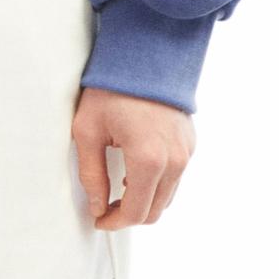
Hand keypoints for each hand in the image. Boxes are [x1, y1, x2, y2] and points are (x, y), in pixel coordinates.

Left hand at [73, 85, 193, 226]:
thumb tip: (97, 206)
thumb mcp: (88, 131)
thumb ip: (92, 175)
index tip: (99, 219)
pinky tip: (137, 173)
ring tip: (119, 191)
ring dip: (145, 202)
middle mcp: (174, 160)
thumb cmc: (113, 88)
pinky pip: (176, 177)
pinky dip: (158, 185)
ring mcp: (186, 152)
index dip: (114, 223)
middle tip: (106, 208)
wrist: (145, 55)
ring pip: (168, 197)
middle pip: (155, 211)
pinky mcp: (190, 143)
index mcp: (148, 160)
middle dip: (129, 216)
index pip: (135, 213)